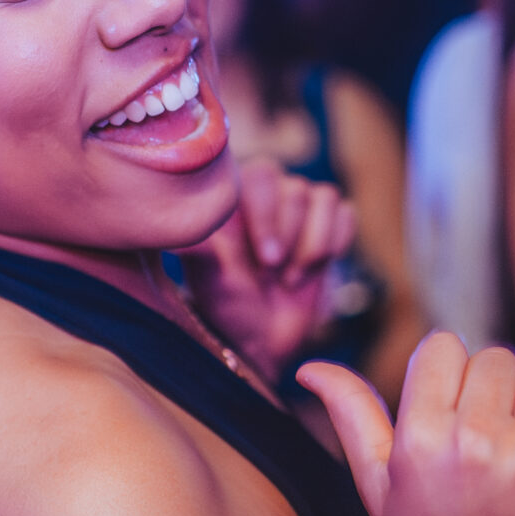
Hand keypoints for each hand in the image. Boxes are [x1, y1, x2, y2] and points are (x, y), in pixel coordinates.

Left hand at [178, 157, 356, 385]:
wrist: (261, 339)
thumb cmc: (228, 307)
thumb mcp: (210, 279)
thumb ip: (198, 249)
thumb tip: (169, 234)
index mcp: (233, 199)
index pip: (262, 176)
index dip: (269, 218)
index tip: (266, 261)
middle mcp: (265, 195)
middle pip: (297, 189)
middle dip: (291, 239)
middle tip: (273, 274)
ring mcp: (298, 208)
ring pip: (325, 198)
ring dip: (312, 247)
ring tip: (289, 277)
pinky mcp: (327, 225)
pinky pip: (345, 214)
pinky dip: (334, 244)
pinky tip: (313, 268)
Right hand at [301, 333, 514, 515]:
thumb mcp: (378, 492)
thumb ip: (351, 417)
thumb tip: (310, 367)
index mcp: (421, 440)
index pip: (444, 346)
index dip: (449, 380)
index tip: (452, 421)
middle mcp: (479, 443)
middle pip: (497, 357)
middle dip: (493, 396)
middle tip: (488, 453)